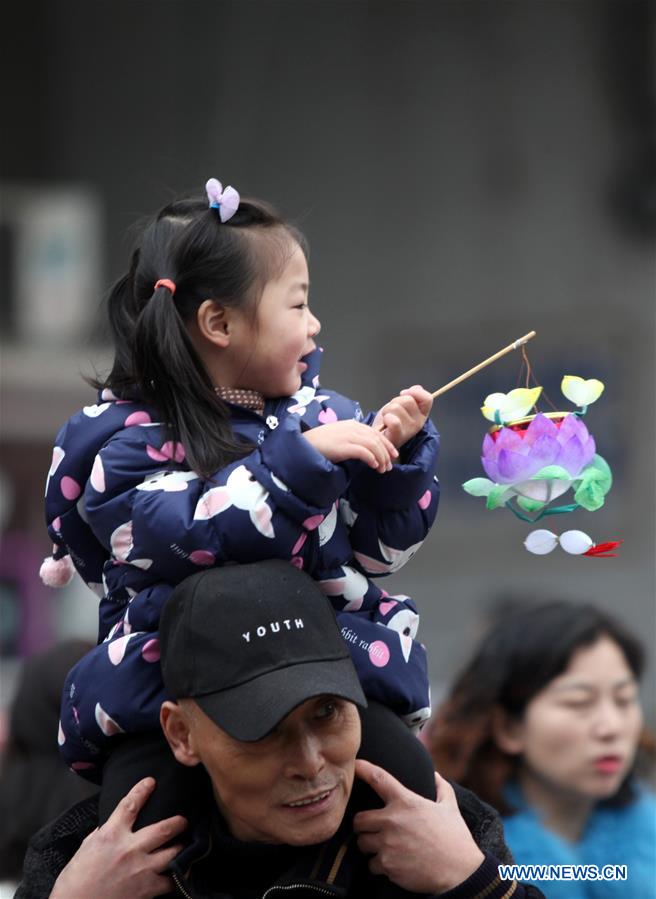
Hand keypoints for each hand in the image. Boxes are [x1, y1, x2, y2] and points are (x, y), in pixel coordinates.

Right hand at [50, 778, 186, 898]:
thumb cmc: (75, 881)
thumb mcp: (86, 849)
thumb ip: (102, 834)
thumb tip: (110, 824)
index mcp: (111, 835)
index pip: (130, 805)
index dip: (142, 790)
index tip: (150, 782)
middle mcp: (129, 849)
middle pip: (164, 829)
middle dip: (178, 822)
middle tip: (183, 821)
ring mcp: (140, 870)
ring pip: (173, 853)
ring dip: (180, 848)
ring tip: (184, 845)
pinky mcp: (146, 890)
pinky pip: (170, 881)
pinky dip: (175, 876)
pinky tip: (178, 873)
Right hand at [303, 420, 398, 472]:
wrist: (304, 444)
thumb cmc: (320, 443)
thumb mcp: (339, 436)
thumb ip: (352, 438)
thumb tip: (366, 449)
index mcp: (352, 424)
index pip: (376, 432)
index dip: (387, 444)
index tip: (393, 454)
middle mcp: (352, 428)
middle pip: (377, 439)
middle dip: (386, 453)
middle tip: (389, 466)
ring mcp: (348, 436)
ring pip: (373, 445)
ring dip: (381, 458)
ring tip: (382, 469)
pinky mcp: (343, 446)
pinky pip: (363, 452)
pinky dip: (372, 458)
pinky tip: (374, 466)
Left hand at [353, 760, 483, 893]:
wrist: (461, 872)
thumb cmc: (455, 837)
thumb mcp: (450, 807)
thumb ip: (441, 788)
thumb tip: (435, 774)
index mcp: (406, 802)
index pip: (378, 778)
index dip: (363, 769)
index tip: (355, 765)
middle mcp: (392, 821)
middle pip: (358, 820)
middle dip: (362, 825)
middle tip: (371, 830)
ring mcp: (388, 844)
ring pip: (362, 843)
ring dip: (369, 846)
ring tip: (383, 848)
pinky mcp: (388, 866)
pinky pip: (372, 865)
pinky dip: (379, 866)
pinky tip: (392, 864)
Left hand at [373, 385, 432, 448]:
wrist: (380, 438)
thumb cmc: (390, 421)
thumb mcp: (402, 405)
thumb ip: (412, 396)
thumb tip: (417, 388)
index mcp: (422, 414)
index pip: (427, 398)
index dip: (415, 392)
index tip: (404, 393)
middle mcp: (418, 423)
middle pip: (407, 400)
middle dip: (395, 401)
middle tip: (391, 411)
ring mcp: (409, 431)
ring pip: (396, 407)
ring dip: (387, 410)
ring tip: (387, 418)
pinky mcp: (398, 437)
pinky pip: (393, 421)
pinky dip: (386, 418)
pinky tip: (385, 423)